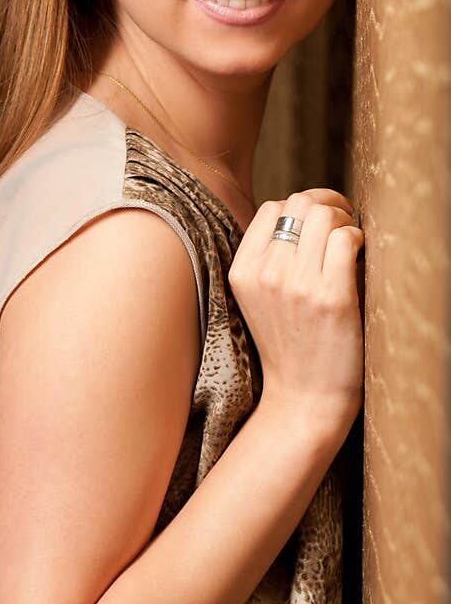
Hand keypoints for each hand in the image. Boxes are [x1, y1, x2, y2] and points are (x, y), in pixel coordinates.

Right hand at [228, 188, 364, 438]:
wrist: (304, 400)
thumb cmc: (291, 347)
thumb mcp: (260, 300)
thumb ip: (270, 260)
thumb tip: (309, 214)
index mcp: (243, 271)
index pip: (272, 208)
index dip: (303, 207)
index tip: (321, 225)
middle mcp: (265, 273)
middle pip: (300, 203)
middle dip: (328, 206)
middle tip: (344, 227)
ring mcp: (296, 284)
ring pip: (324, 216)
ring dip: (346, 222)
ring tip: (353, 244)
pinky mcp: (331, 297)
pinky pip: (346, 239)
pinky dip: (359, 240)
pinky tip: (360, 260)